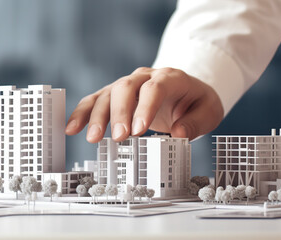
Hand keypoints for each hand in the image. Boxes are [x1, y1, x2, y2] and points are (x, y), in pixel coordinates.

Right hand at [65, 67, 223, 142]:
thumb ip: (196, 122)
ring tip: (92, 138)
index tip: (139, 130)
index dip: (145, 107)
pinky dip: (82, 114)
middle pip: (126, 87)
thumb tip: (178, 134)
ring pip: (107, 93)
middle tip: (119, 137)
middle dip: (120, 113)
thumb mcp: (209, 112)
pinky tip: (71, 129)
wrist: (185, 92)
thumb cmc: (196, 103)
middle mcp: (144, 76)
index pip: (155, 88)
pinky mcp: (113, 95)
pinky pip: (94, 100)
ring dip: (96, 115)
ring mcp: (127, 84)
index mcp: (170, 77)